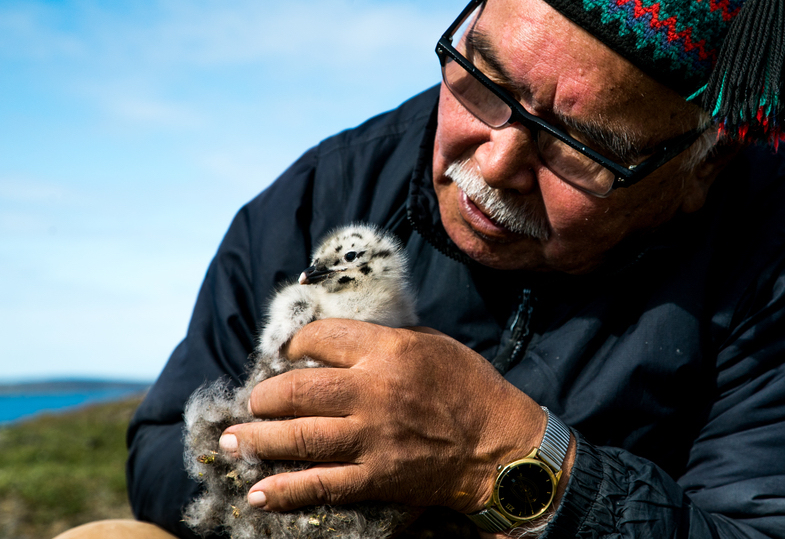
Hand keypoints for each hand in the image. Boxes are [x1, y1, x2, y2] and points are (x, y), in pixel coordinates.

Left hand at [217, 318, 547, 513]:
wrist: (501, 447)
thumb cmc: (469, 388)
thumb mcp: (432, 343)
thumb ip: (384, 338)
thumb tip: (339, 338)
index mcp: (389, 351)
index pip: (322, 338)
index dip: (295, 344)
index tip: (288, 353)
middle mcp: (374, 392)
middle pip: (297, 391)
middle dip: (265, 396)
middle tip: (255, 400)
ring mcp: (372, 439)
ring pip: (299, 438)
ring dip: (258, 440)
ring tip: (234, 440)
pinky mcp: (376, 478)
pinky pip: (320, 486)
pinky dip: (285, 492)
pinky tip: (257, 493)